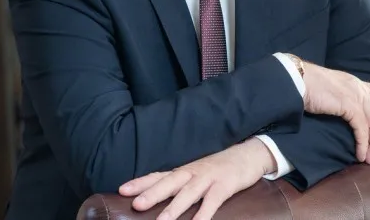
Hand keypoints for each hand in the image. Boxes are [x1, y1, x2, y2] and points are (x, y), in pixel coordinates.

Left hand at [118, 138, 274, 219]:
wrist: (248, 155)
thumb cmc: (219, 169)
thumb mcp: (197, 175)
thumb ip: (181, 186)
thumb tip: (160, 199)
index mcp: (184, 171)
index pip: (159, 175)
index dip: (141, 182)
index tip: (122, 190)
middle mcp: (193, 173)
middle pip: (170, 182)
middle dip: (152, 193)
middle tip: (136, 205)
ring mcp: (209, 178)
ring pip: (188, 193)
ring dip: (174, 207)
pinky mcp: (225, 185)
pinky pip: (213, 201)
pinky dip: (204, 214)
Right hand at [302, 63, 369, 163]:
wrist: (294, 79)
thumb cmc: (306, 87)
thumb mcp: (330, 91)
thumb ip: (342, 99)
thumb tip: (349, 115)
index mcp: (355, 82)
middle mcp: (358, 86)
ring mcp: (354, 93)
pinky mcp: (348, 103)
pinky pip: (363, 127)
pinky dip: (364, 142)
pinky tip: (360, 153)